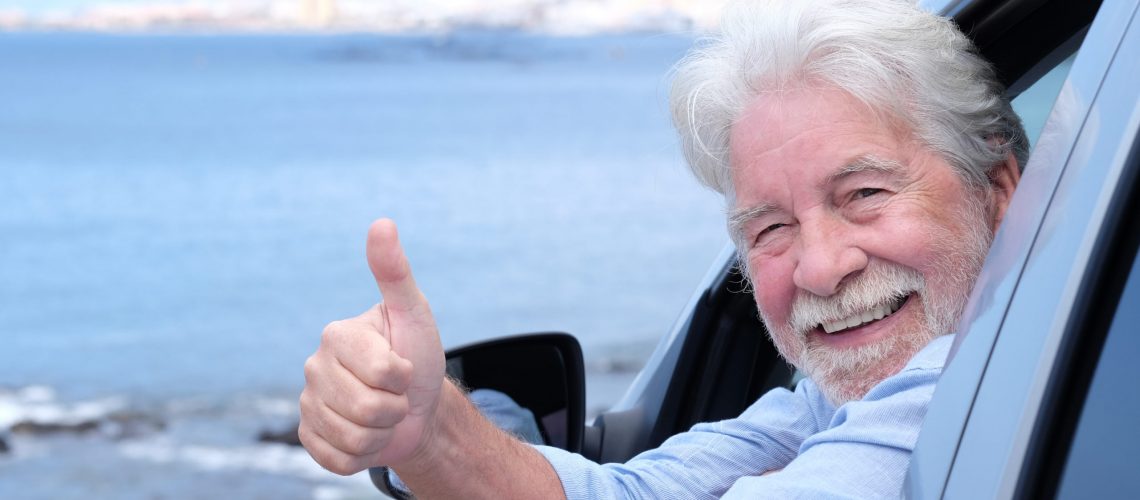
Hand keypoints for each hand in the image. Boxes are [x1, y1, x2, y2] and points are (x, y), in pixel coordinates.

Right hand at [299, 219, 445, 474]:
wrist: (417, 407)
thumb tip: (382, 223)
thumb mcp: (414, 314)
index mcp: (337, 335)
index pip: (382, 372)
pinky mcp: (309, 437)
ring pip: (353, 438)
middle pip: (366, 409)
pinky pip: (337, 459)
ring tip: (384, 415)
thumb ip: (395, 273)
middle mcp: (314, 366)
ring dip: (382, 433)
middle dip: (395, 408)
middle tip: (397, 395)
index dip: (405, 377)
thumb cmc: (418, 354)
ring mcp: (308, 403)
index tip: (406, 367)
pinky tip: (367, 435)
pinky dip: (363, 455)